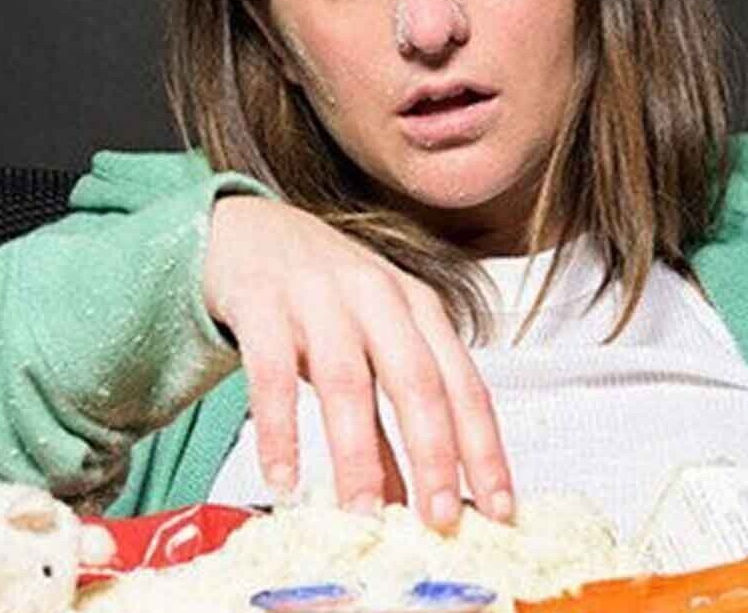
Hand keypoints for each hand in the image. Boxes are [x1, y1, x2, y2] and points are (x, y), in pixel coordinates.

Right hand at [203, 195, 512, 529]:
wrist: (248, 230)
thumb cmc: (321, 294)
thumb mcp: (370, 348)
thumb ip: (389, 422)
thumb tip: (410, 498)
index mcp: (418, 308)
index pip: (464, 385)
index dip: (485, 449)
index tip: (499, 507)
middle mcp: (378, 296)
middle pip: (417, 381)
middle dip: (433, 455)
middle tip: (439, 518)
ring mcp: (319, 296)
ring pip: (348, 381)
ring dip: (357, 454)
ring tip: (362, 513)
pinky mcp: (262, 303)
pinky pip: (272, 374)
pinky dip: (280, 430)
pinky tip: (282, 478)